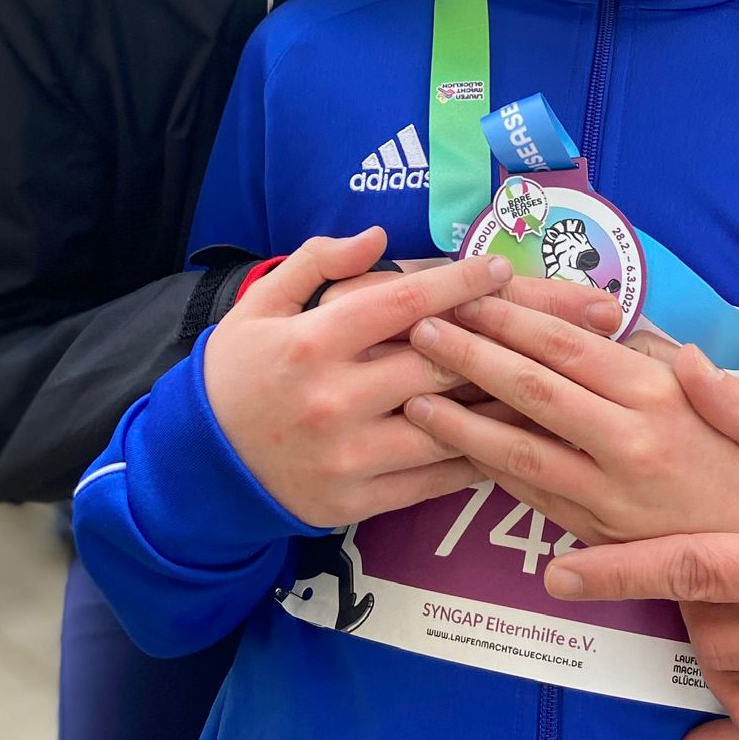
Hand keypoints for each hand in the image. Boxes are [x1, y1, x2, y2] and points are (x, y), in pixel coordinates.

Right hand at [204, 230, 515, 526]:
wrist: (198, 466)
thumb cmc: (236, 375)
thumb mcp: (260, 305)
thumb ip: (316, 262)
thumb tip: (378, 236)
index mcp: (313, 342)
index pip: (404, 304)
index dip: (460, 284)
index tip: (499, 268)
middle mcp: (334, 399)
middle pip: (438, 366)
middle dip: (496, 342)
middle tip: (539, 325)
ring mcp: (348, 457)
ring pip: (447, 428)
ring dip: (498, 406)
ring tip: (540, 383)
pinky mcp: (356, 503)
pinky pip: (434, 482)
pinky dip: (477, 460)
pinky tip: (509, 440)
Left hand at [403, 296, 738, 545]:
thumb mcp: (709, 390)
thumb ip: (648, 357)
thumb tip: (593, 320)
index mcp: (656, 391)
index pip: (567, 344)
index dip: (510, 317)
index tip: (467, 295)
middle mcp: (630, 440)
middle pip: (533, 389)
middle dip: (471, 356)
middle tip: (419, 329)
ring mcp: (611, 494)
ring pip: (521, 451)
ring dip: (461, 422)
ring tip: (414, 397)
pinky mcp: (600, 536)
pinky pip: (534, 497)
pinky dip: (491, 472)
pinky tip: (454, 453)